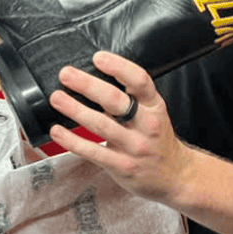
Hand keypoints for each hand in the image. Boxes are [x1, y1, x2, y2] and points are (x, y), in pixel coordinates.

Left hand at [47, 51, 194, 205]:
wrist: (175, 176)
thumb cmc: (157, 139)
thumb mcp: (153, 112)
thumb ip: (130, 98)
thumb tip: (93, 78)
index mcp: (154, 106)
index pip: (140, 81)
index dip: (118, 67)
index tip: (98, 58)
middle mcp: (147, 125)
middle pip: (115, 101)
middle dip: (87, 85)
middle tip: (66, 74)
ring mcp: (135, 147)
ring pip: (101, 125)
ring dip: (75, 110)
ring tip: (57, 98)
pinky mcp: (122, 166)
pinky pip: (93, 152)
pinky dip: (72, 141)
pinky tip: (58, 131)